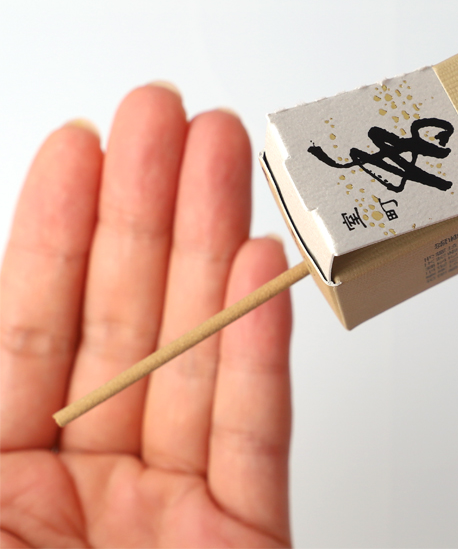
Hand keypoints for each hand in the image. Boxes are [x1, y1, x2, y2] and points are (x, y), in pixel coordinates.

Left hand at [1, 85, 292, 546]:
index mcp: (0, 471)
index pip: (33, 323)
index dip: (62, 225)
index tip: (83, 144)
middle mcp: (86, 479)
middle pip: (129, 317)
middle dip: (152, 207)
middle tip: (169, 121)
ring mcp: (170, 506)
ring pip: (199, 355)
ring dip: (216, 249)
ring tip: (224, 162)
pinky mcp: (243, 537)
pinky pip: (254, 435)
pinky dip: (261, 352)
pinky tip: (261, 276)